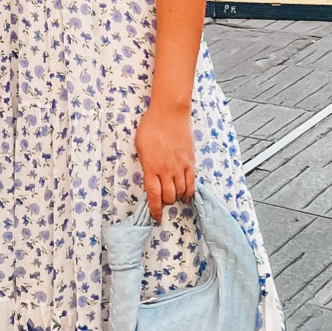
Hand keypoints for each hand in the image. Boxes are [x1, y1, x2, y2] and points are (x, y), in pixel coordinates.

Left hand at [133, 101, 195, 220]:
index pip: (154, 195)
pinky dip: (189, 192)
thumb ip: (145, 164)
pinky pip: (191, 182)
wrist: (170, 113)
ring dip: (177, 197)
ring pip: (181, 191)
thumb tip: (149, 175)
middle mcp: (166, 170)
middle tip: (163, 202)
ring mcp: (180, 166)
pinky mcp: (190, 161)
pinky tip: (186, 194)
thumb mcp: (140, 146)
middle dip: (165, 203)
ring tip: (174, 197)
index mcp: (151, 167)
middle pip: (168, 196)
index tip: (156, 217)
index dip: (155, 209)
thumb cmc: (151, 126)